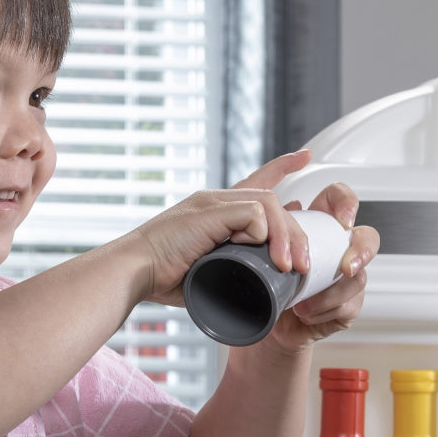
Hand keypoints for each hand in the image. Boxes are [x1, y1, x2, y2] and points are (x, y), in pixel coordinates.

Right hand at [132, 151, 315, 305]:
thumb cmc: (161, 277)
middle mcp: (214, 200)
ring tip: (288, 267)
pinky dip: (261, 235)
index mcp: (213, 211)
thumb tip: (255, 280)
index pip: (255, 181)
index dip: (280, 167)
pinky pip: (253, 214)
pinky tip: (255, 253)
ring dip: (285, 237)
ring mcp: (211, 204)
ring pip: (268, 204)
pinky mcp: (209, 211)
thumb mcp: (204, 269)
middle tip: (302, 265)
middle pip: (271, 201)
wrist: (133, 272)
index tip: (304, 156)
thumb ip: (226, 265)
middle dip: (295, 233)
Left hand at [251, 174, 378, 352]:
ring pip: (359, 279)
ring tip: (300, 304)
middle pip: (368, 238)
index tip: (341, 220)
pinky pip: (348, 307)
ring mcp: (344, 280)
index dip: (346, 202)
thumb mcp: (256, 247)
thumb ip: (271, 221)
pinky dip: (324, 311)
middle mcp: (336, 252)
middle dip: (362, 250)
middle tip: (346, 267)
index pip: (339, 200)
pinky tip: (305, 314)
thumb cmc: (258, 281)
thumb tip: (293, 205)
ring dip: (330, 294)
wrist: (257, 321)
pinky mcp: (344, 308)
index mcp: (317, 227)